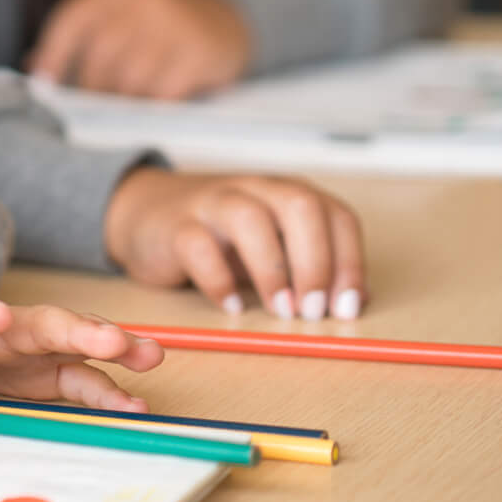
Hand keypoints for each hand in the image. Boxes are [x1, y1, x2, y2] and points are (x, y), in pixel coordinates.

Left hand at [0, 268, 162, 411]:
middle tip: (113, 339)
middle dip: (76, 329)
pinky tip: (136, 405)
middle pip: (39, 322)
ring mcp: (26, 346)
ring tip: (148, 356)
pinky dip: (107, 391)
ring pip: (72, 342)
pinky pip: (79, 380)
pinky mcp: (42, 370)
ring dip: (108, 348)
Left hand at [29, 0, 250, 98]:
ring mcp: (174, 25)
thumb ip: (79, 40)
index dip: (52, 54)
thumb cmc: (155, 26)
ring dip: (122, 102)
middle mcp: (143, 0)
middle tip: (92, 107)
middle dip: (91, 88)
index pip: (71, 19)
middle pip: (100, 55)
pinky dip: (152, 108)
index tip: (42, 84)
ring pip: (130, 78)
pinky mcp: (200, 52)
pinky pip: (164, 92)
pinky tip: (151, 110)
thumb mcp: (119, 19)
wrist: (223, 19)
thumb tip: (34, 69)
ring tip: (122, 110)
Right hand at [104, 166, 366, 320]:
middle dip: (315, 262)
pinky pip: (198, 245)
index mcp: (287, 194)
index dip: (350, 264)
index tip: (347, 307)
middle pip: (300, 206)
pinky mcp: (176, 225)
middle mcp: (255, 190)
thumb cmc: (221, 237)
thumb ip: (312, 267)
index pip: (336, 217)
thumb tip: (356, 302)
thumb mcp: (274, 247)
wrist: (146, 213)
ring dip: (273, 270)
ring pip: (250, 218)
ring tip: (280, 310)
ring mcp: (212, 203)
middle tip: (314, 310)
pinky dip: (219, 281)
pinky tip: (231, 306)